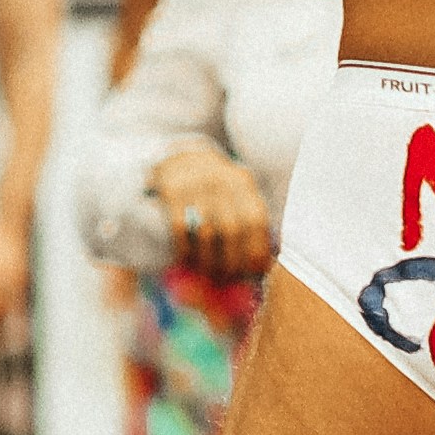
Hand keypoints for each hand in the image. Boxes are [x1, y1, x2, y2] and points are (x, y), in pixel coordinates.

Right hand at [152, 141, 273, 282]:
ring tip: (208, 272)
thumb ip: (248, 221)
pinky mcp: (172, 190)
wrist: (179, 157)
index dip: (255, 250)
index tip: (251, 272)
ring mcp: (196, 184)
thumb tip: (262, 266)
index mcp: (243, 182)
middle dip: (231, 261)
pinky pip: (181, 229)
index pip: (255, 221)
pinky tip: (187, 259)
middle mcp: (221, 180)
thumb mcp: (235, 192)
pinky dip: (185, 250)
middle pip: (232, 230)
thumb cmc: (213, 187)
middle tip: (227, 277)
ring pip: (207, 233)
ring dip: (208, 260)